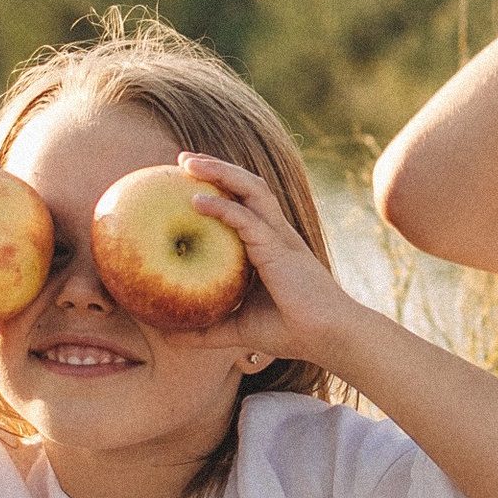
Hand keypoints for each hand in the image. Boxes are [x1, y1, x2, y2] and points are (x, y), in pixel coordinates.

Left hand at [175, 156, 367, 372]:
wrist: (328, 338)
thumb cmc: (290, 331)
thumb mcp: (238, 329)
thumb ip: (206, 330)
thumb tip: (168, 337)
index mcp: (270, 244)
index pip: (245, 202)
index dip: (220, 184)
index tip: (187, 177)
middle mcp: (276, 233)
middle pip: (248, 185)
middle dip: (216, 167)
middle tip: (181, 160)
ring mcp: (280, 237)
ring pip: (251, 189)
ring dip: (220, 171)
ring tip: (187, 163)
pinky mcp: (279, 249)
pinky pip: (247, 220)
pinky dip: (222, 207)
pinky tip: (196, 201)